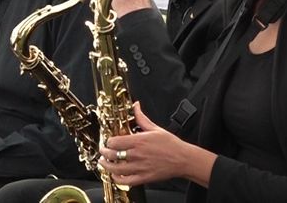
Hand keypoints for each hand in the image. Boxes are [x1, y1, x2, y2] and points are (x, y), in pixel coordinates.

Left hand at [98, 102, 214, 187]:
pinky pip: (126, 181)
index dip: (108, 142)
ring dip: (106, 166)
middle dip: (104, 153)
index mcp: (138, 141)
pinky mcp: (144, 178)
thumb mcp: (155, 128)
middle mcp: (137, 155)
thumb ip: (141, 117)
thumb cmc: (171, 144)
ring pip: (116, 169)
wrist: (183, 159)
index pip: (114, 142)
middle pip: (112, 155)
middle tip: (102, 151)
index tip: (108, 141)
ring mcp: (140, 167)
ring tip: (103, 162)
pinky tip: (114, 175)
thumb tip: (135, 105)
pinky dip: (117, 179)